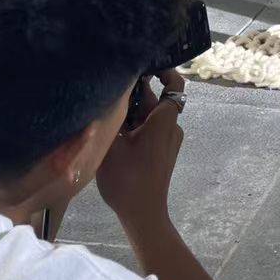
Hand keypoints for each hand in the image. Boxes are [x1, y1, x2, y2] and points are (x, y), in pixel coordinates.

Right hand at [96, 70, 184, 234]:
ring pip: (148, 115)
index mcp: (165, 119)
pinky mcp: (161, 152)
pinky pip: (149, 129)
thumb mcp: (113, 142)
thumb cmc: (128, 178)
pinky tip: (112, 132)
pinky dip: (133, 126)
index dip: (161, 69)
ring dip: (130, 112)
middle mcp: (171, 126)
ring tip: (106, 112)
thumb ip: (114, 114)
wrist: (142, 215)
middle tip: (109, 92)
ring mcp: (168, 140)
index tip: (141, 63)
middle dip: (133, 94)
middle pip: (154, 98)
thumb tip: (113, 92)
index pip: (173, 82)